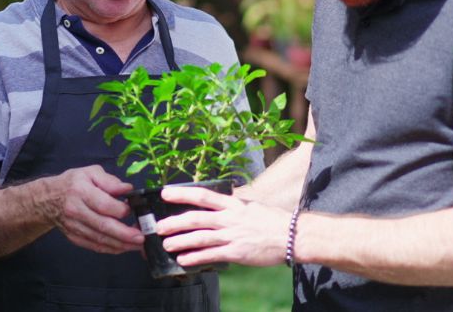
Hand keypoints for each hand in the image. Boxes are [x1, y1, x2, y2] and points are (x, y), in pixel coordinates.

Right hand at [46, 165, 143, 253]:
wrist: (47, 199)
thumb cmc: (73, 183)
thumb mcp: (91, 172)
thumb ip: (110, 181)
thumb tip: (128, 189)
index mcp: (81, 191)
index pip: (103, 204)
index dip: (120, 209)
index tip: (133, 209)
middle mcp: (76, 211)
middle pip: (103, 225)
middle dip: (124, 234)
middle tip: (141, 237)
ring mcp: (74, 226)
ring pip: (99, 239)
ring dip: (120, 244)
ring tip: (138, 244)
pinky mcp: (74, 237)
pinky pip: (94, 246)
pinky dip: (110, 249)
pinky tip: (124, 247)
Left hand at [155, 186, 289, 267]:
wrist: (292, 235)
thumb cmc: (273, 220)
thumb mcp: (252, 206)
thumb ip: (235, 204)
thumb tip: (222, 199)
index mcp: (233, 204)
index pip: (203, 195)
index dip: (182, 193)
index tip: (165, 193)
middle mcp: (230, 218)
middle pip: (196, 218)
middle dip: (175, 222)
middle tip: (159, 226)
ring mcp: (232, 236)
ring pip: (200, 238)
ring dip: (180, 241)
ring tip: (167, 245)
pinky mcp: (236, 253)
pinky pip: (210, 255)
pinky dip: (195, 258)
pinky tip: (184, 260)